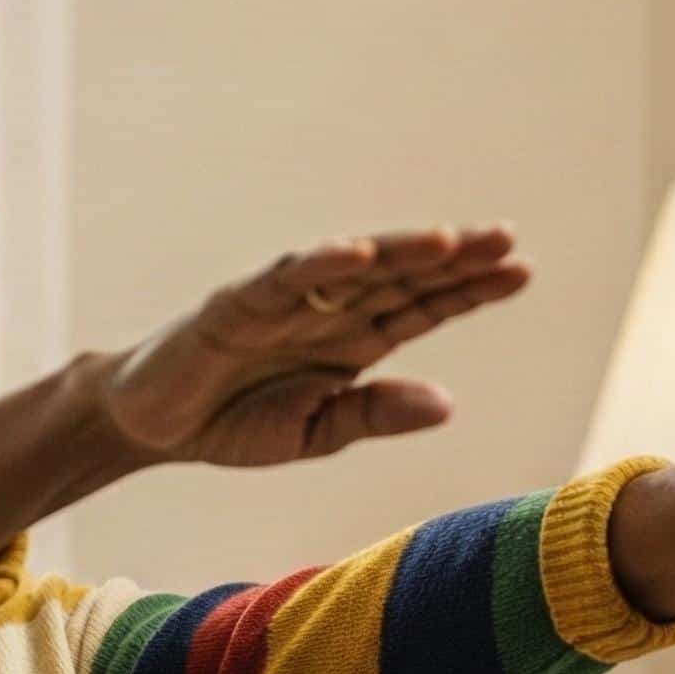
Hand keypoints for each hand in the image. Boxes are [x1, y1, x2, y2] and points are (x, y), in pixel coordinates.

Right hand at [92, 227, 530, 467]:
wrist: (153, 427)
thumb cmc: (233, 425)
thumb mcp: (316, 434)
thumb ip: (374, 414)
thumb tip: (447, 404)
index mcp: (350, 343)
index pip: (420, 307)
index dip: (468, 290)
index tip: (521, 272)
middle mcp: (325, 311)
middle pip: (399, 277)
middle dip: (452, 260)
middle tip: (507, 240)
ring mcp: (283, 301)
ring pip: (351, 269)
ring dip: (399, 252)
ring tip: (450, 241)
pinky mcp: (237, 303)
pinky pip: (283, 278)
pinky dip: (317, 264)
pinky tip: (357, 254)